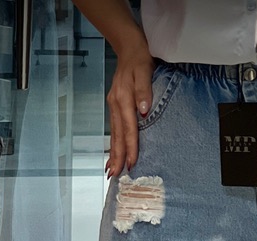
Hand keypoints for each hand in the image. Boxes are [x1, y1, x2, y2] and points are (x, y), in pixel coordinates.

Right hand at [106, 41, 153, 177]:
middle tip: (115, 176)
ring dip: (113, 154)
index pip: (129, 129)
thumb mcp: (145, 71)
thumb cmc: (140, 60)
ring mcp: (113, 106)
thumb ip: (145, 91)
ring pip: (113, 135)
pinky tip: (112, 155)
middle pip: (117, 136)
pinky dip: (113, 144)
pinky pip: (113, 130)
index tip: (132, 164)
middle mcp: (116, 105)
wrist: (128, 48)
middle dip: (117, 157)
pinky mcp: (114, 107)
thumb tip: (144, 110)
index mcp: (123, 99)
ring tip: (111, 171)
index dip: (131, 148)